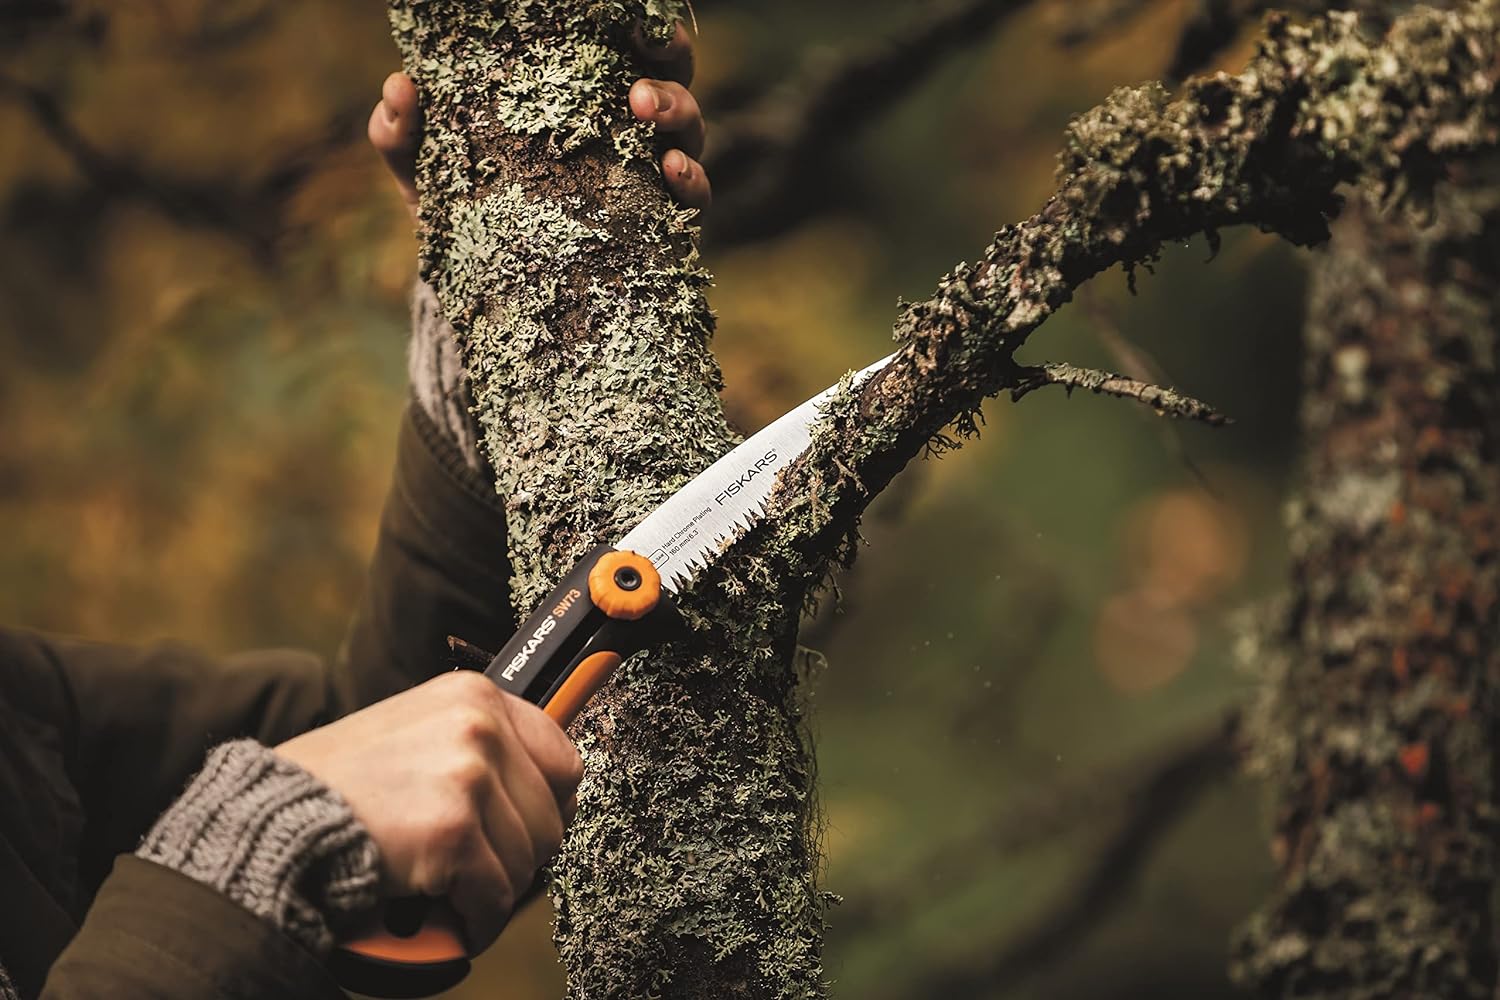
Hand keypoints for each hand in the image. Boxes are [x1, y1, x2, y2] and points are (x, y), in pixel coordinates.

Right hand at [274, 671, 582, 952]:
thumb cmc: (337, 784)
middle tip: (475, 869)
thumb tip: (545, 788)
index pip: (562, 759)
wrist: (271, 817)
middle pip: (551, 818)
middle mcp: (479, 725)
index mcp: (475, 694)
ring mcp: (469, 776)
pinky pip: (497, 899)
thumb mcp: (414, 731)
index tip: (525, 831)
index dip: (548, 807)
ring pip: (528, 861)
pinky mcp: (453, 832)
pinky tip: (444, 915)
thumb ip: (473, 747)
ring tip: (448, 887)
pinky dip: (475, 921)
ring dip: (492, 889)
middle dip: (517, 855)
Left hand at [369, 21, 710, 221]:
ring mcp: (649, 174)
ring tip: (646, 110)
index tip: (628, 18)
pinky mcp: (662, 223)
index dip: (638, 26)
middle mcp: (624, 127)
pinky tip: (672, 172)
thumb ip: (403, 133)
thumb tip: (400, 88)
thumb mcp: (426, 171)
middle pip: (673, 73)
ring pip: (690, 126)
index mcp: (578, 96)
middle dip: (668, 58)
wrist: (482, 290)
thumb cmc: (460, 211)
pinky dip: (692, 179)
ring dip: (679, 109)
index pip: (620, 46)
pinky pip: (695, 195)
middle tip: (634, 61)